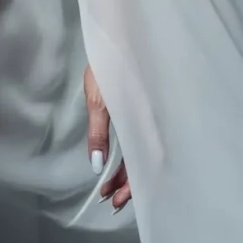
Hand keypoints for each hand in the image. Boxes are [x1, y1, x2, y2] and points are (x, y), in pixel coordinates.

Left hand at [84, 64, 131, 211]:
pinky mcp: (134, 113)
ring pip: (137, 154)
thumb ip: (99, 133)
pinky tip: (113, 163)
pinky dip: (125, 156)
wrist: (114, 41)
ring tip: (109, 188)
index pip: (140, 164)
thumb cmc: (108, 67)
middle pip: (140, 162)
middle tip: (111, 201)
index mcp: (141, 123)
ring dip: (125, 172)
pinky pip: (134, 141)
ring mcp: (140, 119)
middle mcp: (144, 124)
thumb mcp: (99, 100)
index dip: (129, 185)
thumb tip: (97, 165)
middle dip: (127, 184)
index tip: (115, 201)